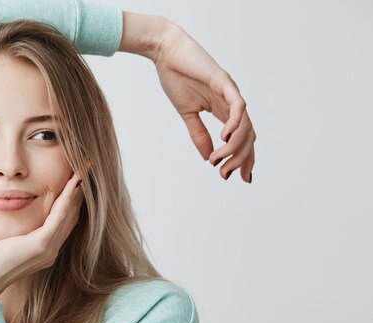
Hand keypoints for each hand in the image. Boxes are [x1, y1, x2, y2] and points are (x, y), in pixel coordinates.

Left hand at [0, 174, 83, 302]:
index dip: (72, 201)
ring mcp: (48, 249)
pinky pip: (58, 216)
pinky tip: (74, 182)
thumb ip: (16, 235)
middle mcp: (51, 251)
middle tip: (86, 168)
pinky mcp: (41, 244)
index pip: (64, 222)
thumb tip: (14, 223)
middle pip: (72, 216)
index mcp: (44, 252)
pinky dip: (67, 198)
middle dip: (80, 192)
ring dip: (78, 190)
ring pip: (69, 213)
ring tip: (84, 169)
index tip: (77, 180)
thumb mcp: (6, 245)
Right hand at [120, 12, 254, 182]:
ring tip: (220, 160)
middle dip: (240, 159)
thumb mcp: (187, 114)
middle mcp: (232, 103)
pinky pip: (238, 107)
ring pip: (245, 125)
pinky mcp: (224, 82)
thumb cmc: (175, 77)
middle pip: (248, 136)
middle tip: (226, 175)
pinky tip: (224, 137)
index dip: (242, 159)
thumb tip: (208, 158)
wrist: (166, 52)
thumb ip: (199, 135)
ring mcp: (230, 92)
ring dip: (234, 147)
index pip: (241, 138)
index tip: (236, 178)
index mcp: (223, 110)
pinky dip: (235, 124)